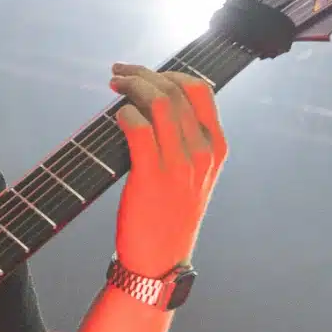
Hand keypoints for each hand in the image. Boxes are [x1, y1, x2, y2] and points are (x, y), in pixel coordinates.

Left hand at [110, 62, 226, 277]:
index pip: (200, 90)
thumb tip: (157, 103)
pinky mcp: (151, 175)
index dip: (169, 72)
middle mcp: (202, 152)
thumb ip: (187, 141)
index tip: (146, 72)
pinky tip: (116, 115)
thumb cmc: (170, 215)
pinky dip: (124, 113)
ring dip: (131, 85)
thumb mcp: (194, 176)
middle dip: (143, 73)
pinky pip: (137, 127)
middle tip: (119, 72)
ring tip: (114, 84)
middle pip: (175, 90)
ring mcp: (179, 163)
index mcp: (217, 148)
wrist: (159, 259)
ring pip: (157, 102)